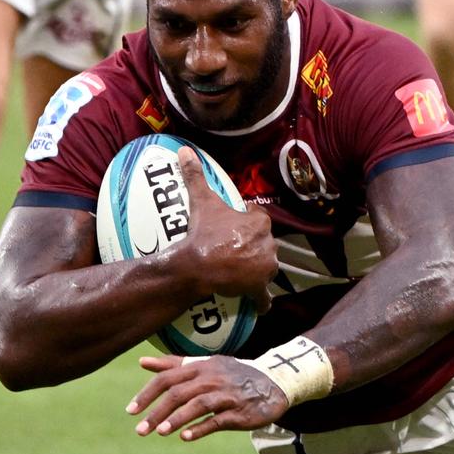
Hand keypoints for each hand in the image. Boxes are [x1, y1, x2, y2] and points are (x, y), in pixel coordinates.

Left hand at [125, 355, 288, 440]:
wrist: (273, 383)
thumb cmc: (232, 374)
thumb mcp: (204, 364)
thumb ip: (173, 364)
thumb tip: (142, 361)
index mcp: (200, 366)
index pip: (168, 378)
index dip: (147, 394)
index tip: (130, 411)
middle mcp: (212, 378)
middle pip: (179, 393)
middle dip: (157, 412)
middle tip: (140, 430)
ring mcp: (227, 394)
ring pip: (198, 405)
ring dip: (177, 418)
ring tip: (160, 432)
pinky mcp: (240, 412)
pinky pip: (218, 420)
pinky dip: (201, 428)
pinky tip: (186, 437)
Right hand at [176, 147, 277, 312]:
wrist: (197, 265)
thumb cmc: (202, 233)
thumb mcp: (201, 201)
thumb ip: (195, 175)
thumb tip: (184, 150)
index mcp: (259, 222)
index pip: (258, 217)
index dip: (246, 219)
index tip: (233, 224)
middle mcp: (269, 243)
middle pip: (263, 242)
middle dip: (252, 244)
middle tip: (232, 248)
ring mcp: (266, 266)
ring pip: (265, 265)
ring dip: (257, 267)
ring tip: (240, 269)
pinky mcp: (259, 287)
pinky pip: (263, 296)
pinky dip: (261, 300)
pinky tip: (258, 303)